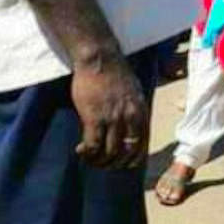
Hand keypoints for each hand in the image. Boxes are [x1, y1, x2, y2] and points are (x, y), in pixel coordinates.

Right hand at [71, 54, 148, 168]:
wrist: (100, 59)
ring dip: (99, 161)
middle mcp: (130, 118)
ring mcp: (113, 118)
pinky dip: (87, 153)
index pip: (143, 145)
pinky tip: (81, 150)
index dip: (132, 160)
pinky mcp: (94, 118)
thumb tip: (131, 129)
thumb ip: (134, 111)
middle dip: (114, 164)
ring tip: (90, 158)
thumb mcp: (134, 93)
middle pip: (126, 153)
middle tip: (102, 164)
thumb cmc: (115, 74)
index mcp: (142, 112)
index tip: (122, 164)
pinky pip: (93, 145)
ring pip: (109, 152)